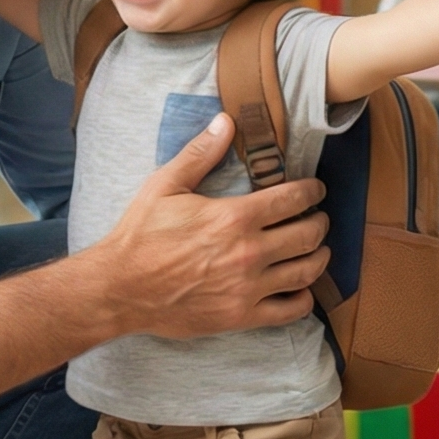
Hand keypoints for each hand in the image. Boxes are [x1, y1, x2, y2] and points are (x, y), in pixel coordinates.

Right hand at [99, 114, 329, 338]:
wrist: (120, 288)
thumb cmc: (140, 235)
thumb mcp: (164, 185)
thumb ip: (199, 154)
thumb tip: (225, 121)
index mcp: (233, 217)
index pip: (292, 199)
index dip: (311, 191)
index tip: (315, 190)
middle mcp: (248, 253)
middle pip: (307, 235)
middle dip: (319, 222)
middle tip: (318, 217)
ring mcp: (247, 288)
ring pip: (306, 272)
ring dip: (319, 257)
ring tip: (317, 249)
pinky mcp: (241, 316)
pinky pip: (290, 311)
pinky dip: (304, 298)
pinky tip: (301, 288)